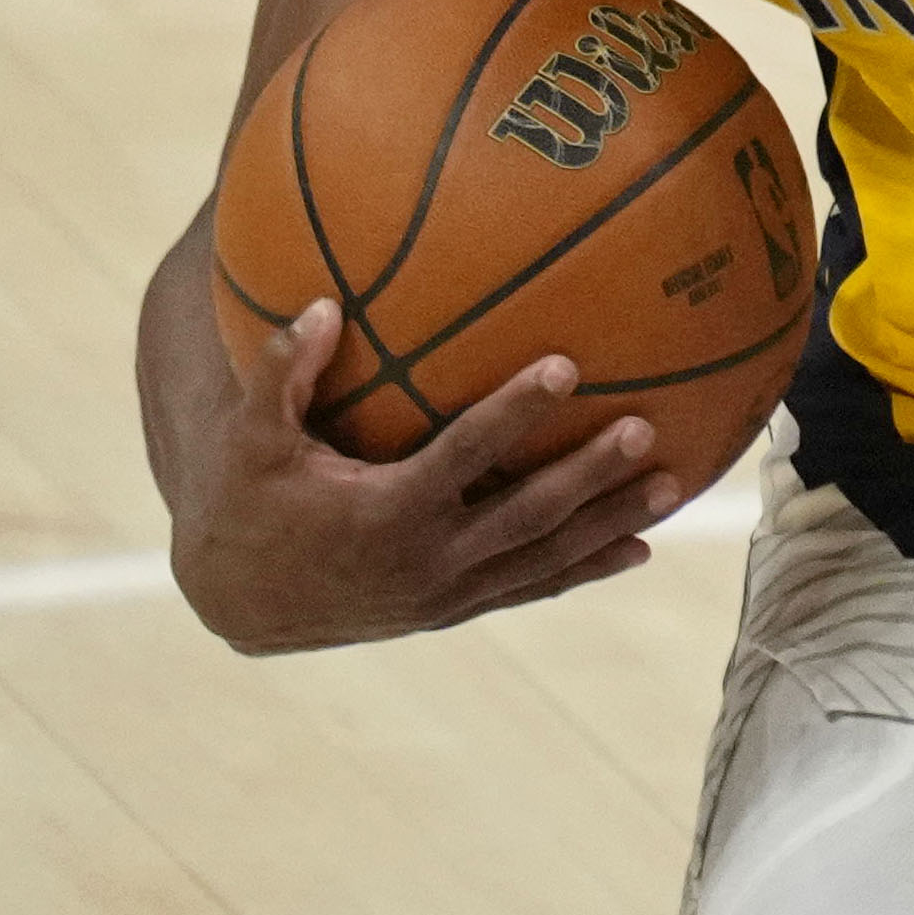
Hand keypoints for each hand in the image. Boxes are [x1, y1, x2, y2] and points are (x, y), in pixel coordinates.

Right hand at [167, 299, 679, 653]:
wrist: (239, 601)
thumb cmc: (244, 504)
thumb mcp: (247, 442)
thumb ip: (280, 374)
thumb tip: (319, 305)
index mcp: (385, 512)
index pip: (465, 455)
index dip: (515, 411)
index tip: (566, 365)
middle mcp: (426, 560)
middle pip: (526, 512)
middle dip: (589, 472)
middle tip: (647, 429)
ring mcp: (445, 593)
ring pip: (543, 557)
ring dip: (608, 523)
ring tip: (674, 487)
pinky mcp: (452, 610)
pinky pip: (531, 588)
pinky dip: (584, 570)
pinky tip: (638, 550)